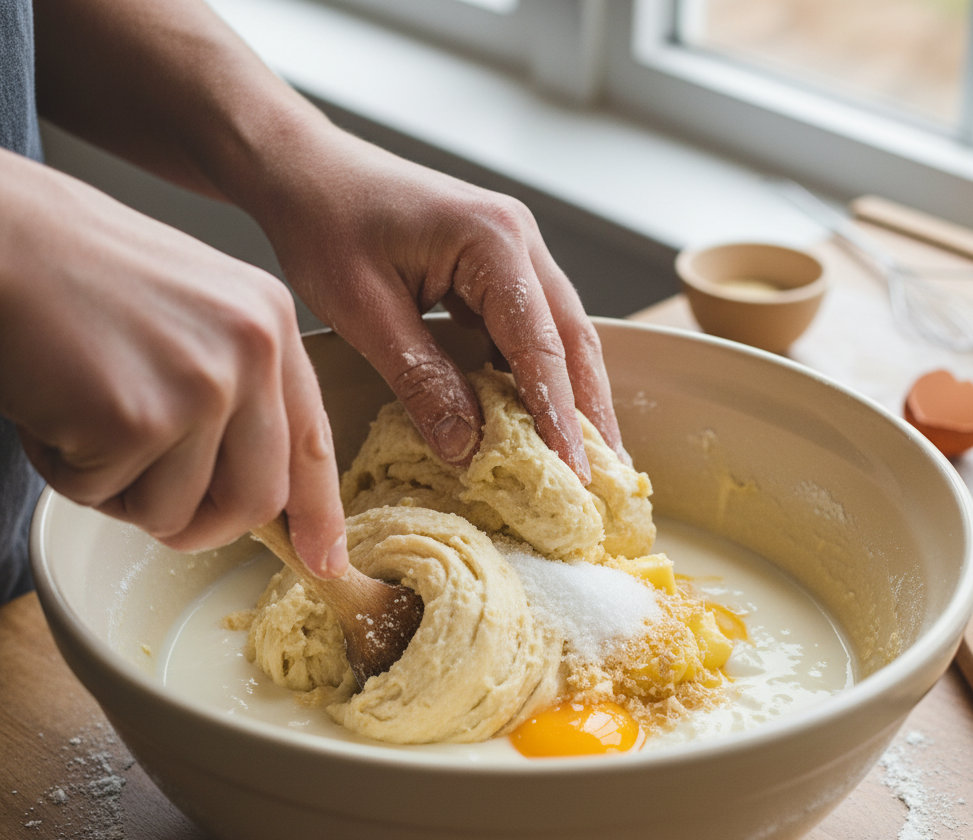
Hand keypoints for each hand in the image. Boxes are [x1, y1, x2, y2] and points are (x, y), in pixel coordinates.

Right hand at [0, 150, 347, 576]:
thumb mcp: (192, 312)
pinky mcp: (134, 418)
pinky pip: (105, 496)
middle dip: (200, 523)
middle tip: (147, 500)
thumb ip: (237, 389)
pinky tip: (51, 407)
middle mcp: (251, 352)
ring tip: (82, 416)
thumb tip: (261, 492)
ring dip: (118, 489)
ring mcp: (199, 386)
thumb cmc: (77, 271)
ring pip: (175, 512)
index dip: (319, 512)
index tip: (326, 560)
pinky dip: (67, 472)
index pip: (313, 440)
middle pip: (256, 501)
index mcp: (271, 322)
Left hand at [246, 127, 626, 480]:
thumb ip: (422, 380)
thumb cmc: (325, 224)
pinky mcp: (497, 265)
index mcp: (493, 242)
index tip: (574, 474)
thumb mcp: (366, 311)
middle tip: (607, 477)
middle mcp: (520, 240)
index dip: (560, 417)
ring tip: (587, 456)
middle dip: (590, 411)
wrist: (305, 169)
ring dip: (573, 395)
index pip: (541, 346)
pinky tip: (543, 416)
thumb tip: (467, 448)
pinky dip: (540, 375)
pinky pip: (531, 327)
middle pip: (573, 338)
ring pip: (560, 334)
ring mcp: (514, 249)